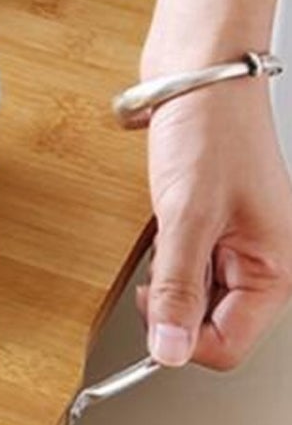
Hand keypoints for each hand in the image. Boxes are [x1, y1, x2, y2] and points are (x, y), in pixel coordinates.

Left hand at [139, 80, 291, 369]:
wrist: (198, 71)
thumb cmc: (208, 129)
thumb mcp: (186, 217)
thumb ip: (176, 288)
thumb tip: (169, 352)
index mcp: (275, 270)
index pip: (226, 346)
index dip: (180, 337)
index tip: (149, 307)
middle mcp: (263, 262)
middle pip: (209, 323)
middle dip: (173, 300)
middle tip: (159, 255)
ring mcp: (238, 243)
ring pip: (193, 293)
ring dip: (167, 273)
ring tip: (167, 226)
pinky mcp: (213, 224)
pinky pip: (185, 262)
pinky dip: (165, 251)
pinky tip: (165, 220)